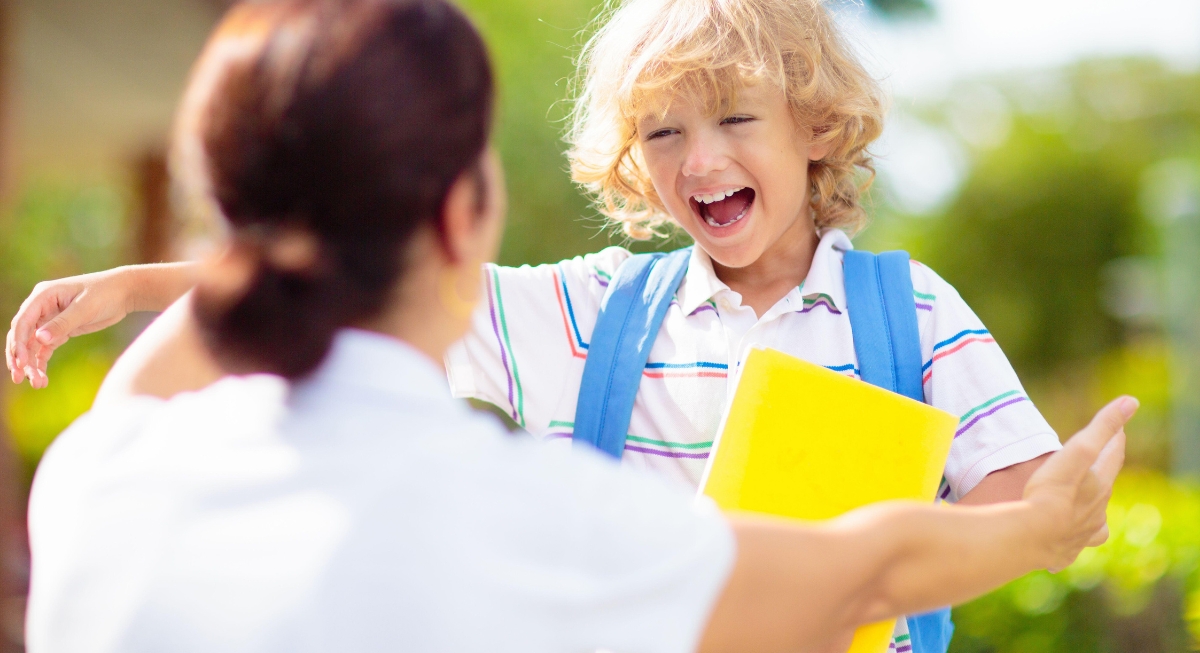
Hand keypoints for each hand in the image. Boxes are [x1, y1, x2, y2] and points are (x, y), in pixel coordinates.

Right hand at [6, 269, 135, 387]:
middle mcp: (41, 307)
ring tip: (37, 384)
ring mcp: (49, 320)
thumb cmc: (105, 293)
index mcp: (42, 296)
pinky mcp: (60, 330)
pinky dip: (41, 363)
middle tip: (19, 379)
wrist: (124, 292)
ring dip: (31, 365)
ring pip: (32, 345)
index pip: (22, 322)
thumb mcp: (85, 308)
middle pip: (23, 335)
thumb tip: (39, 338)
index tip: (21, 362)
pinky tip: (42, 379)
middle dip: (20, 358)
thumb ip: (62, 323)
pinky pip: (44, 349)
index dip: (18, 343)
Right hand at [1023, 396, 1134, 571]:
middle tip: (1097, 460)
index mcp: (1100, 485)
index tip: (1117, 428)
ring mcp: (1083, 531)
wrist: (1031, 536)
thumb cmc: (1051, 492)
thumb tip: (1131, 402)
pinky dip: (1075, 537)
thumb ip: (1102, 427)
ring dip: (1092, 507)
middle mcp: (1098, 510)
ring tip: (1086, 502)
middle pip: (1104, 486)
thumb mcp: (1077, 451)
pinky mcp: (1066, 549)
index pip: (1112, 456)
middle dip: (1101, 472)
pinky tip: (1070, 539)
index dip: (1114, 439)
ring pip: (1095, 517)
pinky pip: (1075, 542)